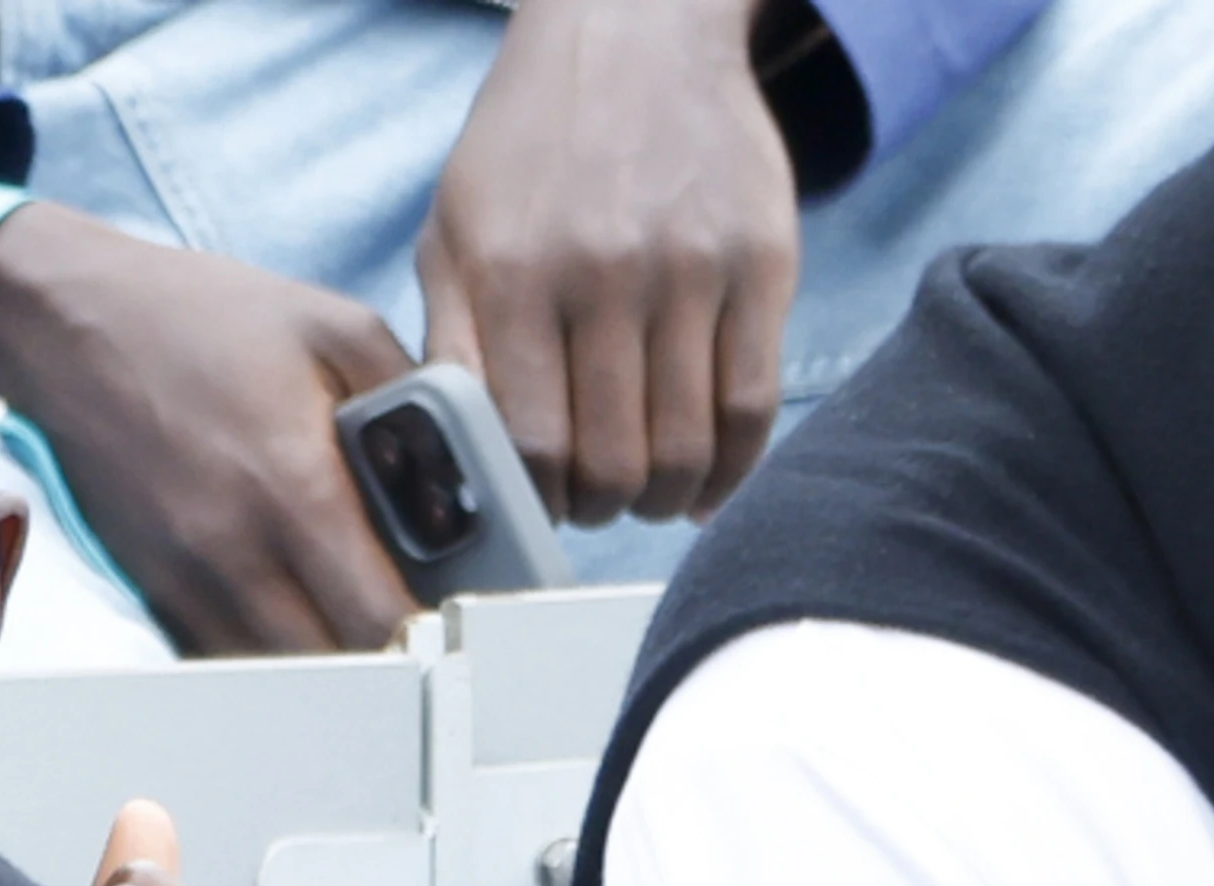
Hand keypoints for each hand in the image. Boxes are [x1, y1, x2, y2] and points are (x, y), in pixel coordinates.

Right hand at [0, 203, 422, 654]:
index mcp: (295, 484)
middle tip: (421, 633)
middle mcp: (235, 548)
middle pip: (330, 663)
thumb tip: (465, 474)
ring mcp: (185, 577)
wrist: (74, 323)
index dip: (430, 636)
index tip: (457, 625)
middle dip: (384, 659)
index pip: (379, 614)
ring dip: (325, 663)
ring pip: (274, 671)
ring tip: (361, 629)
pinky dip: (266, 653)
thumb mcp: (335, 326)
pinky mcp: (153, 585)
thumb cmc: (203, 318)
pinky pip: (222, 655)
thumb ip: (415, 395)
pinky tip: (295, 619)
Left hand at [415, 0, 797, 527]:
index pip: (528, 443)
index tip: (534, 510)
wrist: (635, 32)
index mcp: (514, 274)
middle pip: (611, 460)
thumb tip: (451, 459)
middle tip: (592, 507)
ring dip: (661, 498)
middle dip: (598, 510)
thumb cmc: (528, 148)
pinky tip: (704, 482)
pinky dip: (732, 467)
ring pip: (685, 444)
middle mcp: (604, 275)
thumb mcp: (453, 232)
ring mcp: (691, 270)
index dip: (534, 503)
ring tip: (643, 497)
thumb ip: (450, 343)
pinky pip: (755, 402)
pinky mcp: (763, 262)